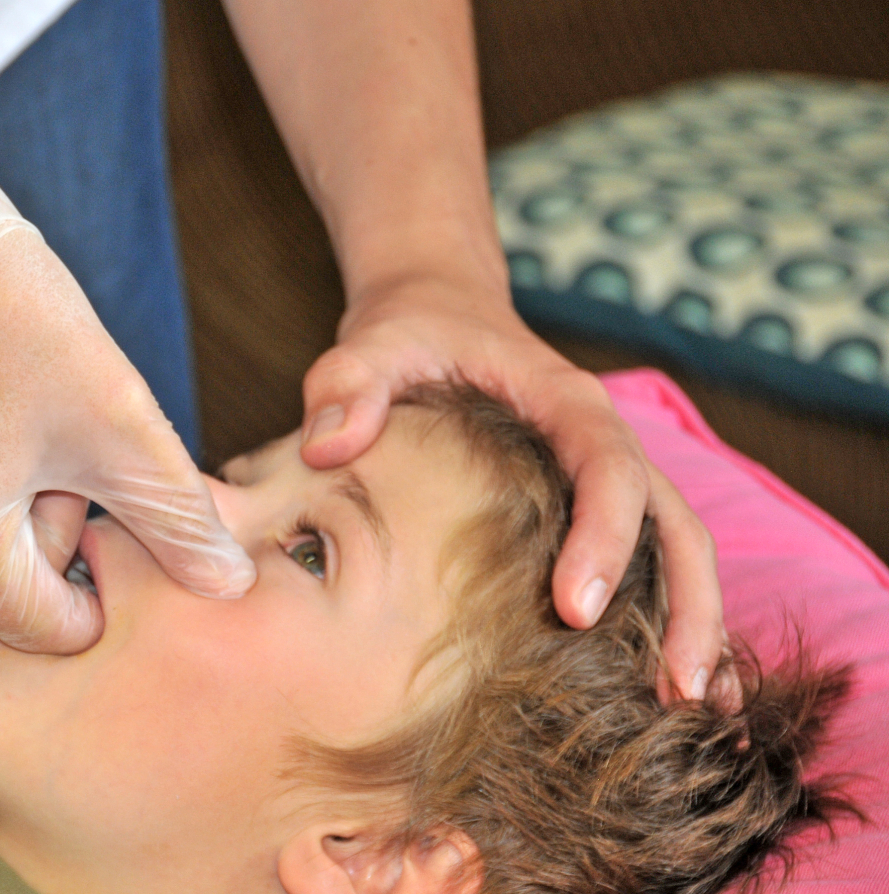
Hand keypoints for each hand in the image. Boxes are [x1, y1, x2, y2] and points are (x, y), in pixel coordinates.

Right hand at [0, 81, 254, 653]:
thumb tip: (229, 587)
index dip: (91, 579)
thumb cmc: (18, 316)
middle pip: (2, 582)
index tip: (95, 499)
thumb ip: (176, 518)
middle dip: (42, 523)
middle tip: (48, 432)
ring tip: (0, 413)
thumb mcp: (121, 420)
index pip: (44, 627)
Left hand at [297, 277, 725, 702]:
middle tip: (673, 692)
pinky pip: (654, 564)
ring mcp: (607, 477)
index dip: (603, 535)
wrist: (438, 312)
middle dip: (686, 605)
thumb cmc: (409, 332)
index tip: (576, 610)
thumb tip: (328, 447)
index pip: (607, 465)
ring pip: (680, 549)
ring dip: (695, 625)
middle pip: (675, 520)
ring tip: (693, 710)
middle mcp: (603, 440)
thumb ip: (347, 385)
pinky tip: (675, 692)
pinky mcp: (595, 508)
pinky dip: (676, 622)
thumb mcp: (370, 346)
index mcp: (564, 400)